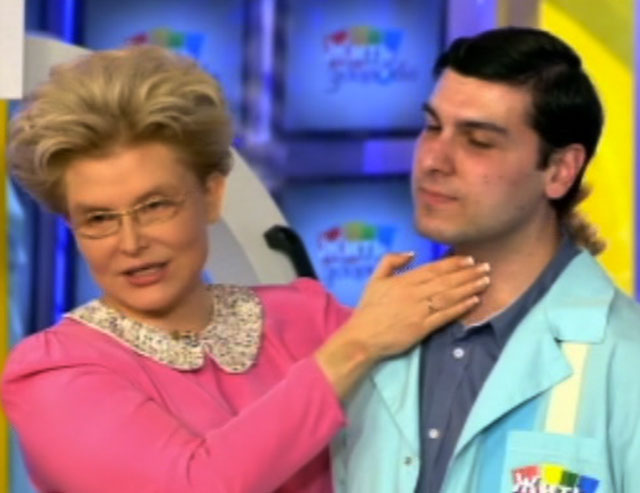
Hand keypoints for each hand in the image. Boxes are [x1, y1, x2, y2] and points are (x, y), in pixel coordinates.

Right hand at [315, 253, 489, 398]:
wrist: (363, 337)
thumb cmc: (369, 309)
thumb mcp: (375, 279)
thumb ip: (391, 261)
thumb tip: (412, 253)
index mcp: (404, 280)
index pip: (434, 269)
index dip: (454, 263)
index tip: (470, 259)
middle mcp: (415, 293)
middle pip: (446, 281)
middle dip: (468, 274)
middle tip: (486, 267)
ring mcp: (420, 311)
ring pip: (450, 296)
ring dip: (469, 288)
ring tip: (485, 281)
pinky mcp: (423, 328)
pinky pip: (446, 315)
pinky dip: (461, 307)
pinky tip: (475, 301)